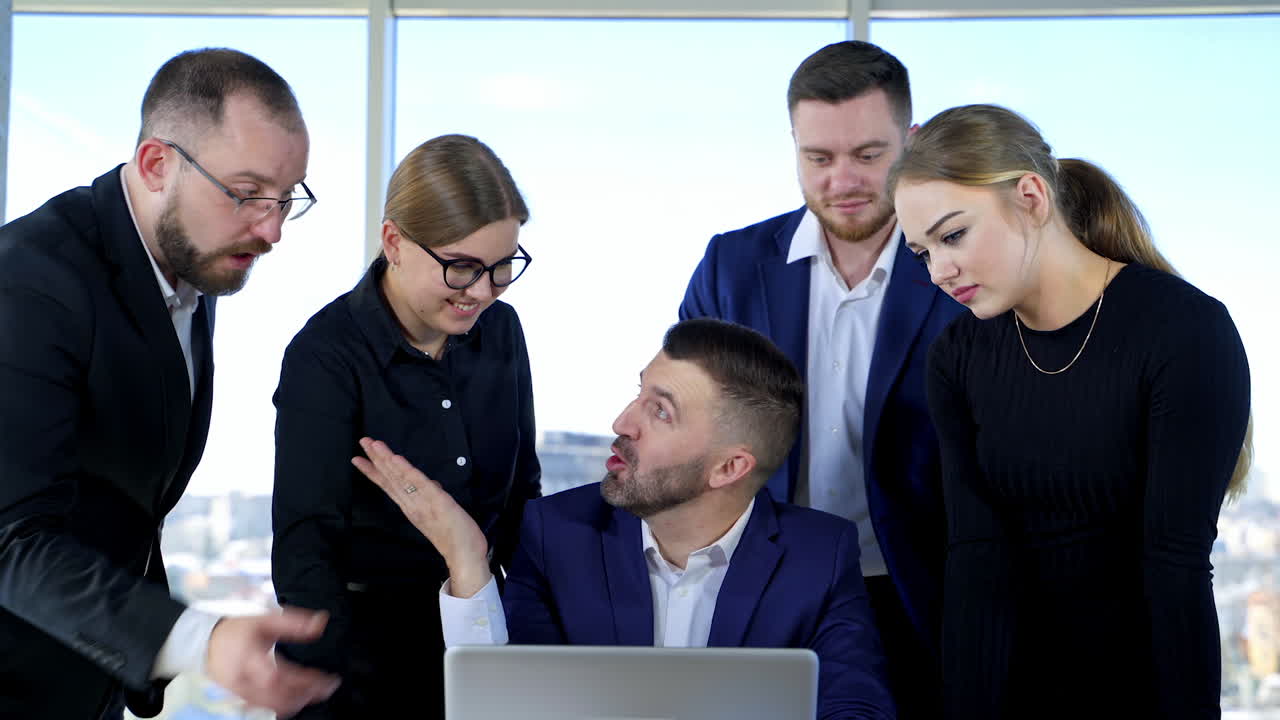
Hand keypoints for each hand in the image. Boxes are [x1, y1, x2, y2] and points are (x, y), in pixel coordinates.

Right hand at [205, 608, 339, 717]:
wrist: (210, 643)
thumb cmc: (240, 631)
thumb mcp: (266, 620)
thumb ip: (294, 622)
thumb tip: (321, 623)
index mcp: (248, 658)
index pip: (278, 677)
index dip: (305, 682)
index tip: (327, 678)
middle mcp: (242, 680)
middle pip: (277, 698)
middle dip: (306, 695)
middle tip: (327, 686)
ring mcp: (241, 692)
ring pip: (273, 706)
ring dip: (299, 701)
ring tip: (318, 691)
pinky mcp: (243, 698)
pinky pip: (268, 707)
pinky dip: (287, 704)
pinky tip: (301, 696)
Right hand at [353, 437, 491, 595]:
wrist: (465, 556)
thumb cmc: (454, 538)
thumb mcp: (440, 514)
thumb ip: (432, 499)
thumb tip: (431, 485)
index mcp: (412, 507)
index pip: (389, 485)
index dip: (373, 472)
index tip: (358, 459)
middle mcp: (413, 504)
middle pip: (390, 478)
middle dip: (376, 459)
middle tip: (362, 441)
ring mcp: (423, 502)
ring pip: (400, 478)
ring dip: (386, 460)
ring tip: (374, 445)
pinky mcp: (437, 501)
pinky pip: (419, 483)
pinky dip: (406, 471)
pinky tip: (395, 459)